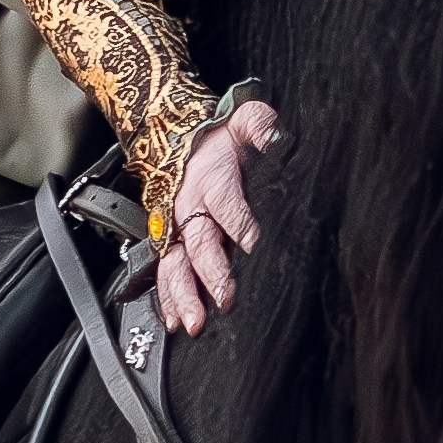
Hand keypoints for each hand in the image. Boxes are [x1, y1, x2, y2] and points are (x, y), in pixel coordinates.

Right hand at [156, 97, 278, 335]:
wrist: (179, 139)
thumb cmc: (220, 136)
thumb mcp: (244, 120)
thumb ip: (262, 127)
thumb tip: (278, 137)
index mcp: (210, 179)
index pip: (225, 202)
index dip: (238, 222)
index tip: (252, 243)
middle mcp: (188, 207)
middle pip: (198, 242)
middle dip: (210, 273)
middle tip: (226, 298)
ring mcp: (175, 229)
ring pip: (175, 265)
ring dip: (183, 295)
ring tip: (194, 322)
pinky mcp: (169, 243)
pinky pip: (164, 273)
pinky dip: (167, 299)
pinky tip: (176, 322)